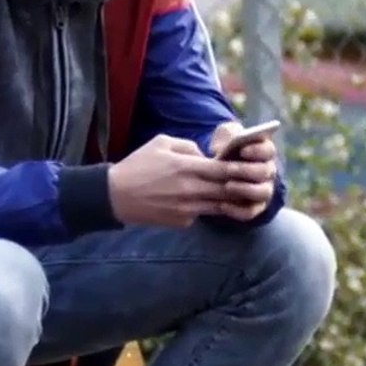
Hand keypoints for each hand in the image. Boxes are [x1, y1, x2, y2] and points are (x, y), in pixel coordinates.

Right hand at [108, 134, 255, 227]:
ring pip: (219, 206)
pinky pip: (201, 214)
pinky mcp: (181, 221)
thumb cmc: (138, 165)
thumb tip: (206, 156)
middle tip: (250, 182)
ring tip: (234, 193)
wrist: (116, 195)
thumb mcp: (161, 143)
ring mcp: (187, 208)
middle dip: (240, 186)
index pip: (223, 169)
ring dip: (228, 200)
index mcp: (186, 167)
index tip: (248, 166)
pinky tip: (200, 201)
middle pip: (227, 190)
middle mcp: (189, 190)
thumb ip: (188, 146)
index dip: (239, 169)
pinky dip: (205, 208)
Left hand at [206, 121, 278, 222]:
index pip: (268, 150)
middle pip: (266, 172)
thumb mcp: (225, 135)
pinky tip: (222, 205)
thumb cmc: (224, 146)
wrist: (217, 167)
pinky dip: (237, 210)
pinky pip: (250, 212)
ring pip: (262, 193)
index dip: (258, 150)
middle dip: (247, 170)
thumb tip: (224, 147)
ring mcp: (263, 190)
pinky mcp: (254, 207)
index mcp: (264, 151)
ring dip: (245, 190)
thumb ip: (228, 135)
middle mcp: (268, 171)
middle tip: (229, 169)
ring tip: (227, 186)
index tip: (242, 150)